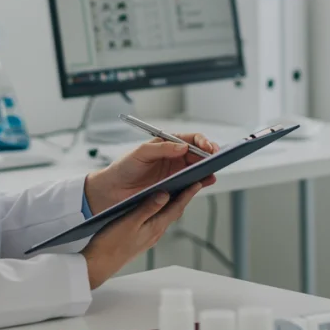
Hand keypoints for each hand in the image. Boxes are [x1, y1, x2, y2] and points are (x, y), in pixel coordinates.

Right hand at [80, 182, 204, 288]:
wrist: (98, 265)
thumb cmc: (110, 245)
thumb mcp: (129, 222)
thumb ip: (147, 208)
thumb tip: (165, 194)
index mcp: (155, 227)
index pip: (176, 207)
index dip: (188, 194)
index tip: (198, 182)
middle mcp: (155, 233)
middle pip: (174, 211)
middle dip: (184, 197)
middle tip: (192, 183)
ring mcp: (148, 237)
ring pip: (166, 216)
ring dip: (173, 204)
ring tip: (177, 190)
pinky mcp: (140, 239)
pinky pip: (156, 221)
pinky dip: (160, 211)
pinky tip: (155, 206)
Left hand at [84, 133, 219, 211]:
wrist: (113, 190)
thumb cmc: (124, 167)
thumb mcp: (141, 153)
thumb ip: (161, 148)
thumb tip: (182, 146)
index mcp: (167, 144)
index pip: (190, 139)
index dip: (201, 141)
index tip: (206, 146)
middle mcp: (174, 156)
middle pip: (199, 153)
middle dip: (209, 154)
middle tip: (215, 157)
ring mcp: (176, 172)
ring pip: (198, 167)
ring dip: (208, 168)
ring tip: (213, 170)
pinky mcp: (175, 186)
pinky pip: (193, 182)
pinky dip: (202, 181)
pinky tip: (207, 181)